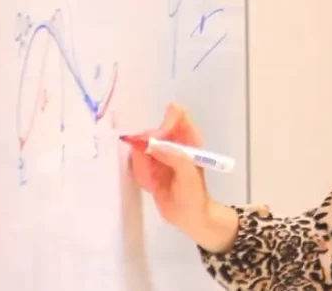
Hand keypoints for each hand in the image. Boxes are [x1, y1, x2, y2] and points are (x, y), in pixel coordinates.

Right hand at [128, 103, 236, 249]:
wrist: (188, 217)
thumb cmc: (194, 195)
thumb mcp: (188, 176)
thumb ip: (174, 157)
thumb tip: (153, 144)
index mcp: (190, 139)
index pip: (176, 114)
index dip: (164, 123)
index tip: (156, 139)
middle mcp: (174, 143)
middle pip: (153, 131)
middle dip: (147, 149)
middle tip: (151, 169)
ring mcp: (161, 154)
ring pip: (141, 148)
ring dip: (143, 166)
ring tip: (154, 182)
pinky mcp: (151, 167)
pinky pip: (137, 163)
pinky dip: (141, 175)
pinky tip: (151, 186)